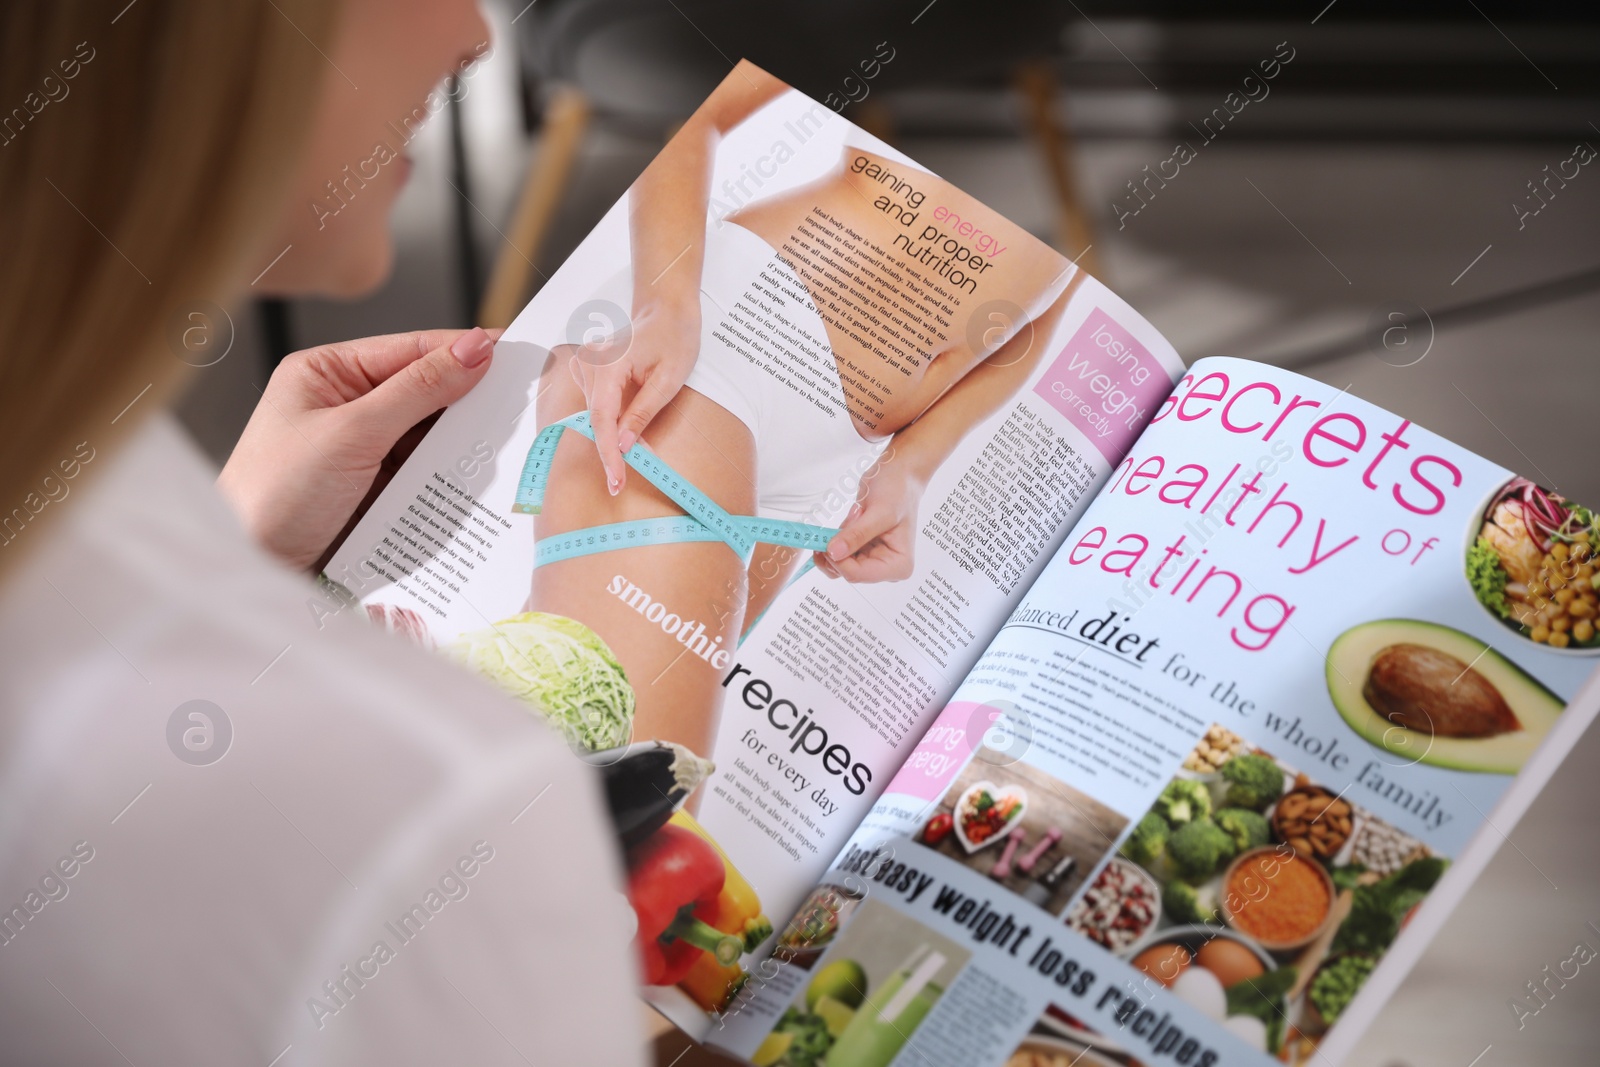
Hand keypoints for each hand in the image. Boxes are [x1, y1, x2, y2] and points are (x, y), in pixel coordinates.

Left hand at [218, 327, 496, 570]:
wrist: (251, 570)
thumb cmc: (273, 495)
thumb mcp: (351, 432)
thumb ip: (417, 389)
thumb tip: (473, 349)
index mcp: (328, 374)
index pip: (410, 350)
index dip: (463, 350)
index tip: (515, 352)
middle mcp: (347, 407)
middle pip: (427, 392)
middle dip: (469, 401)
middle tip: (524, 404)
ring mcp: (365, 451)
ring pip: (432, 436)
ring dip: (463, 444)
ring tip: (507, 445)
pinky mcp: (378, 492)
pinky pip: (427, 474)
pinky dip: (451, 477)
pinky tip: (478, 478)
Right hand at [567, 302, 700, 494]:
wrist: (667, 312)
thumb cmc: (674, 338)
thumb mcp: (668, 380)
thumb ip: (643, 413)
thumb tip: (623, 445)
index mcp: (608, 363)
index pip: (602, 418)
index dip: (608, 453)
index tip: (615, 480)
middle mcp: (589, 362)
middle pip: (596, 419)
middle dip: (613, 449)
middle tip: (625, 476)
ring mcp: (585, 363)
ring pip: (595, 414)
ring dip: (614, 433)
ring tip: (639, 441)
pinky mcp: (587, 368)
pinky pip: (595, 404)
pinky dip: (611, 419)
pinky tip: (628, 419)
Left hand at [814, 454, 922, 583]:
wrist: (898, 473)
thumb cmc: (899, 490)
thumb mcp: (879, 512)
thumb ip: (856, 534)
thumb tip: (834, 552)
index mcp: (897, 565)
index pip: (858, 574)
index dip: (839, 559)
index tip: (831, 539)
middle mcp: (885, 567)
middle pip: (846, 571)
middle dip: (838, 548)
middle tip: (847, 522)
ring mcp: (872, 558)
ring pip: (838, 565)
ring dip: (835, 542)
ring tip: (853, 518)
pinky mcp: (860, 549)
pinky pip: (837, 553)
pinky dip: (834, 537)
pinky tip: (851, 520)